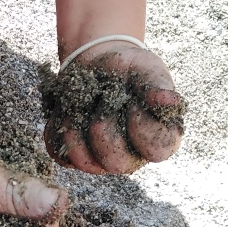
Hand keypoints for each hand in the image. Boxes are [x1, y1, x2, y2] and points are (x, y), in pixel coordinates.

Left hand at [44, 41, 184, 174]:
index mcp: (158, 141)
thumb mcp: (148, 69)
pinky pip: (58, 151)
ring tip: (86, 100)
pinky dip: (60, 125)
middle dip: (104, 126)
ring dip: (78, 124)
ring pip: (83, 161)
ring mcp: (100, 161)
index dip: (142, 125)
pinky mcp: (73, 156)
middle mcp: (130, 158)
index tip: (134, 102)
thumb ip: (159, 85)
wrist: (98, 64)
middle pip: (115, 162)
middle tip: (105, 100)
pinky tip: (70, 109)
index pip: (156, 150)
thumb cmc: (130, 70)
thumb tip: (169, 102)